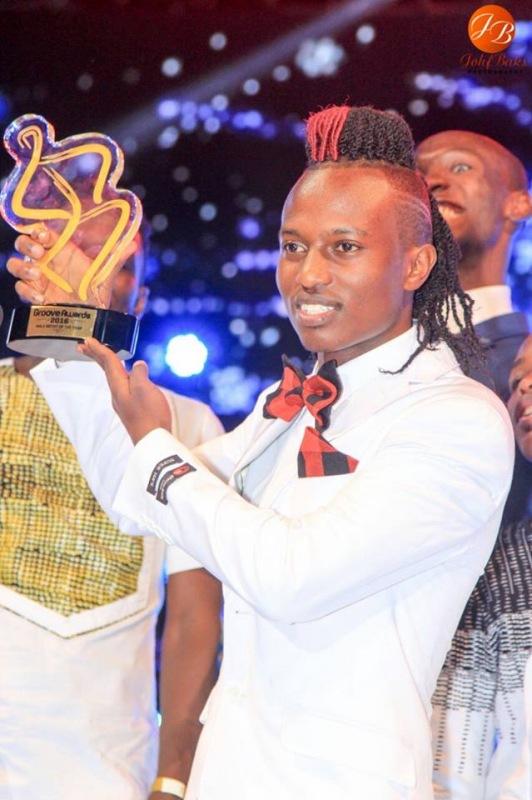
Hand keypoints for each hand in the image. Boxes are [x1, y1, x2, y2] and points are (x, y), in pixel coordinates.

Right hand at [6, 225, 136, 307]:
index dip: (38, 230)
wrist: (90, 315)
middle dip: (26, 244)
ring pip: (15, 265)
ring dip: (22, 267)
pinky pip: (21, 289)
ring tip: (38, 275)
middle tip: (39, 253)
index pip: (40, 231)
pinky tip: (41, 299)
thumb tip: (134, 245)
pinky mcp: (33, 294)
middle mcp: (45, 260)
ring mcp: (37, 277)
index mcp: (59, 249)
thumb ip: (116, 257)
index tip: (45, 235)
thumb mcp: (105, 273)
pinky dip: (27, 292)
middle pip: (22, 244)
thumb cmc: (94, 289)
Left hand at [79, 337, 171, 443]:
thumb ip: (139, 374)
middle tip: (84, 345)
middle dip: (95, 356)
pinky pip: (121, 386)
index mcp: (119, 387)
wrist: (153, 441)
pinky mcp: (131, 409)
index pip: (108, 363)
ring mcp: (124, 402)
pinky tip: (124, 377)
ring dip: (106, 365)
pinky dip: (118, 375)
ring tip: (101, 356)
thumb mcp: (145, 389)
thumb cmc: (150, 416)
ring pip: (112, 377)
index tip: (88, 340)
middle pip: (106, 370)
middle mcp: (118, 394)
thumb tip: (137, 365)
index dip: (99, 349)